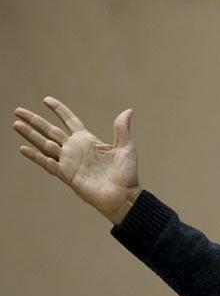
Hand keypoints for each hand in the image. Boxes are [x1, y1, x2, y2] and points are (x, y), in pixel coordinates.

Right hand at [13, 96, 140, 224]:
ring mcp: (69, 162)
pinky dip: (35, 156)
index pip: (70, 121)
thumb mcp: (126, 147)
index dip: (59, 110)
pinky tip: (23, 148)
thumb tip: (128, 110)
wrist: (124, 196)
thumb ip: (122, 129)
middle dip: (35, 120)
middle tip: (18, 111)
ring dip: (30, 135)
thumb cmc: (126, 173)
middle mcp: (75, 149)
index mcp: (89, 140)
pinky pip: (48, 164)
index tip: (46, 100)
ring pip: (45, 144)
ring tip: (16, 124)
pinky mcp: (66, 175)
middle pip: (51, 131)